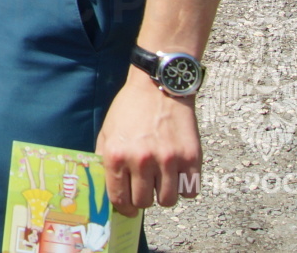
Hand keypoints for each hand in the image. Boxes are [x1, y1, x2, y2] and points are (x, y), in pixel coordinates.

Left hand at [97, 69, 202, 214]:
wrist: (158, 87)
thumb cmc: (130, 109)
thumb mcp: (107, 132)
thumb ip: (105, 160)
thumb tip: (107, 189)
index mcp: (117, 155)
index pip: (119, 198)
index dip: (124, 207)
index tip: (128, 208)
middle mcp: (142, 161)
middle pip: (144, 203)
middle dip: (143, 199)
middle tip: (145, 188)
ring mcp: (168, 160)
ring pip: (168, 201)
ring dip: (164, 194)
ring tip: (161, 180)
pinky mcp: (191, 158)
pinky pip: (190, 192)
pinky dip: (184, 188)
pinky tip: (177, 175)